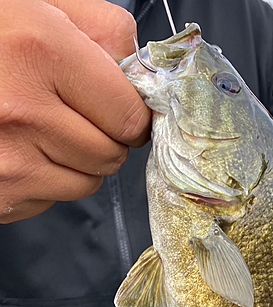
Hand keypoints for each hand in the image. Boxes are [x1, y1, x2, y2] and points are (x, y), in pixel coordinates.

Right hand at [0, 0, 150, 222]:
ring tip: (45, 130)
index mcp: (40, 50)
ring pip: (87, 182)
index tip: (124, 110)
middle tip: (80, 116)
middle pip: (112, 154)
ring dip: (79, 162)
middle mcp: (22, 110)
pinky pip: (53, 198)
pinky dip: (49, 180)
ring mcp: (7, 160)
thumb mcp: (36, 4)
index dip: (133, 115)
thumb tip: (138, 66)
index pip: (129, 115)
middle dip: (107, 138)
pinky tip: (22, 151)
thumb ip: (100, 28)